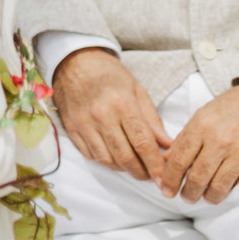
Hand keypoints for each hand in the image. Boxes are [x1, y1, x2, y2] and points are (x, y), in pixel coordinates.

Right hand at [53, 47, 170, 179]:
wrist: (74, 62)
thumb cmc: (110, 74)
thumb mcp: (137, 91)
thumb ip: (152, 120)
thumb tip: (168, 146)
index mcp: (122, 105)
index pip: (143, 143)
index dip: (156, 165)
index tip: (165, 178)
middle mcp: (101, 116)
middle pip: (125, 157)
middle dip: (142, 173)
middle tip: (151, 177)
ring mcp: (83, 123)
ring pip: (106, 160)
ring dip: (123, 169)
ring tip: (134, 167)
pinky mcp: (71, 128)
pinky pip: (89, 154)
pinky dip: (105, 161)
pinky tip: (114, 157)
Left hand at [159, 82, 238, 202]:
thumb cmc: (229, 108)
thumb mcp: (201, 116)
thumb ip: (183, 139)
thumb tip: (165, 161)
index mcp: (201, 126)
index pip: (178, 160)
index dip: (169, 179)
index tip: (165, 189)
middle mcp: (220, 140)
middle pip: (197, 177)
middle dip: (187, 193)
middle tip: (184, 198)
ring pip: (218, 186)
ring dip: (207, 197)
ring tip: (203, 197)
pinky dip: (229, 192)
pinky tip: (222, 191)